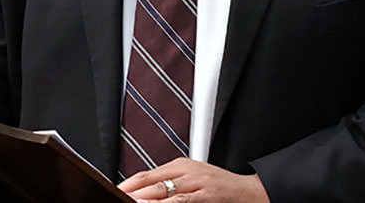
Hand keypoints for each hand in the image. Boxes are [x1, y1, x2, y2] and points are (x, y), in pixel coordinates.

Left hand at [118, 158, 269, 202]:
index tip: (114, 192)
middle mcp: (187, 171)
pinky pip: (184, 201)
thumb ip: (169, 183)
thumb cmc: (219, 188)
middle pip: (151, 182)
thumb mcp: (192, 180)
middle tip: (116, 198)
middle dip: (131, 192)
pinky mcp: (208, 195)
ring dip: (145, 199)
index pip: (146, 175)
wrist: (250, 191)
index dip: (127, 185)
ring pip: (164, 191)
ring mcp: (198, 183)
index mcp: (180, 165)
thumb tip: (142, 191)